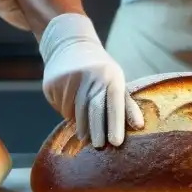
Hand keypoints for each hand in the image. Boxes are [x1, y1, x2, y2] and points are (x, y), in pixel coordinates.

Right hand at [38, 13, 144, 147]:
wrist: (70, 44)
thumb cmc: (100, 68)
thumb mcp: (115, 79)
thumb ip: (126, 103)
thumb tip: (139, 126)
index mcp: (110, 75)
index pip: (114, 102)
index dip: (115, 123)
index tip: (116, 142)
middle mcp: (89, 76)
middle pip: (93, 110)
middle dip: (96, 131)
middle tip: (99, 147)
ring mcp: (69, 79)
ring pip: (74, 113)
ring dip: (80, 123)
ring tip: (85, 126)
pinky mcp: (52, 83)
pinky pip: (60, 107)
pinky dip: (67, 111)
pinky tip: (69, 102)